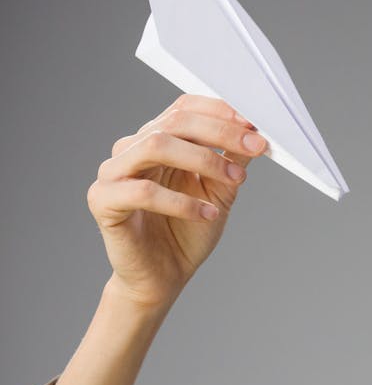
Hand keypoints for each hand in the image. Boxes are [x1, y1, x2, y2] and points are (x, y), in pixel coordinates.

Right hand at [86, 94, 267, 308]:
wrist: (163, 277)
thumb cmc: (188, 231)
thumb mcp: (220, 190)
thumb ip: (232, 159)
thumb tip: (256, 131)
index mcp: (157, 140)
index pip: (184, 108)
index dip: (220, 110)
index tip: (254, 123)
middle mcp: (131, 149)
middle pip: (174, 122)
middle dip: (221, 132)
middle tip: (255, 146)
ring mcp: (113, 173)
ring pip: (156, 146)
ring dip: (203, 159)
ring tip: (234, 179)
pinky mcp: (103, 201)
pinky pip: (142, 191)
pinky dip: (182, 201)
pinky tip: (208, 214)